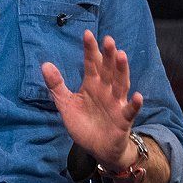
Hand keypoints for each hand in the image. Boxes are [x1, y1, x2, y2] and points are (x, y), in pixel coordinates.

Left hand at [42, 31, 143, 167]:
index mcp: (92, 84)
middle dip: (108, 55)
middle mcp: (106, 90)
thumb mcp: (66, 105)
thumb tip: (45, 64)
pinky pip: (130, 110)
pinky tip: (137, 96)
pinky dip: (134, 104)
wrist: (98, 149)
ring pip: (120, 84)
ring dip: (122, 71)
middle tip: (108, 40)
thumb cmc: (84, 124)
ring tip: (122, 56)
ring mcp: (116, 103)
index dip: (90, 50)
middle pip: (108, 70)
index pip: (91, 64)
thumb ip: (57, 86)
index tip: (87, 34)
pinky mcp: (123, 119)